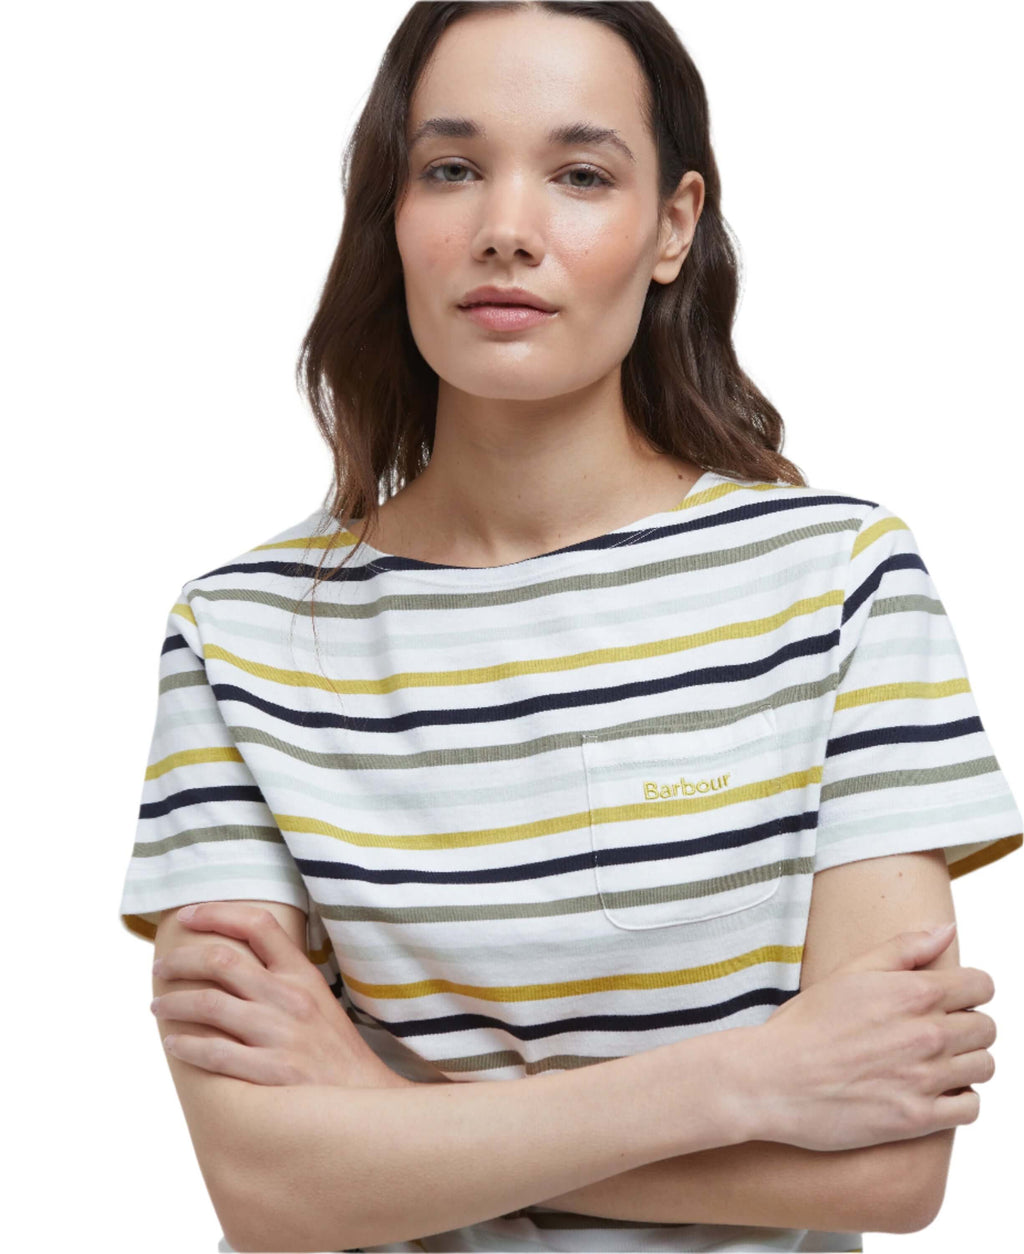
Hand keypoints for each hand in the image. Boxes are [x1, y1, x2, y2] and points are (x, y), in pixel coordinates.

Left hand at [152, 901, 416, 1089]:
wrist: (364, 1101)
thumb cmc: (334, 1049)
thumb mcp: (318, 999)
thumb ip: (283, 975)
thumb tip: (234, 955)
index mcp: (302, 974)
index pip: (257, 925)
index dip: (218, 914)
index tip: (188, 916)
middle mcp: (291, 998)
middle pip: (222, 960)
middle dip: (181, 960)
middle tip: (160, 968)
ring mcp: (281, 1034)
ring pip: (209, 1004)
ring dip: (174, 1003)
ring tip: (158, 1006)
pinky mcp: (271, 1072)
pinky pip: (214, 1052)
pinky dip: (186, 1045)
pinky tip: (173, 1044)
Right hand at [738, 924, 995, 1151]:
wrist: (773, 1079)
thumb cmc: (805, 1024)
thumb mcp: (850, 972)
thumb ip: (904, 948)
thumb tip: (947, 929)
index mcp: (913, 993)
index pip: (982, 986)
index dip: (970, 989)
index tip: (952, 999)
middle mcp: (927, 1035)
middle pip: (987, 1028)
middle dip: (968, 1025)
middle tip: (936, 1031)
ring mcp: (925, 1079)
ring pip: (984, 1067)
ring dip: (966, 1062)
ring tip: (934, 1061)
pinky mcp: (917, 1118)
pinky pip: (971, 1109)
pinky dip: (960, 1100)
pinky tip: (933, 1091)